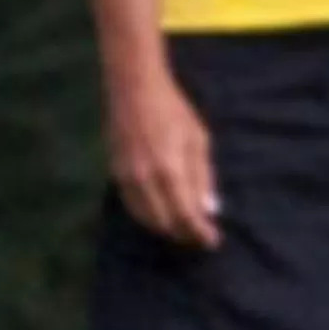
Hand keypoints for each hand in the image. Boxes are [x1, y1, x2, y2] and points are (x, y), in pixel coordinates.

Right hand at [107, 68, 220, 249]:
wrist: (134, 89)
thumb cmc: (173, 110)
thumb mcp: (198, 139)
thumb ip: (203, 177)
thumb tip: (208, 210)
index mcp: (170, 170)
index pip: (187, 216)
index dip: (200, 233)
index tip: (213, 240)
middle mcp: (146, 180)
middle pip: (166, 223)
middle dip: (185, 234)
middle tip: (200, 236)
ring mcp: (128, 178)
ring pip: (146, 219)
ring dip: (167, 228)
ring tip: (183, 228)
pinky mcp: (116, 174)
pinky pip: (132, 207)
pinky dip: (148, 217)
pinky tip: (161, 215)